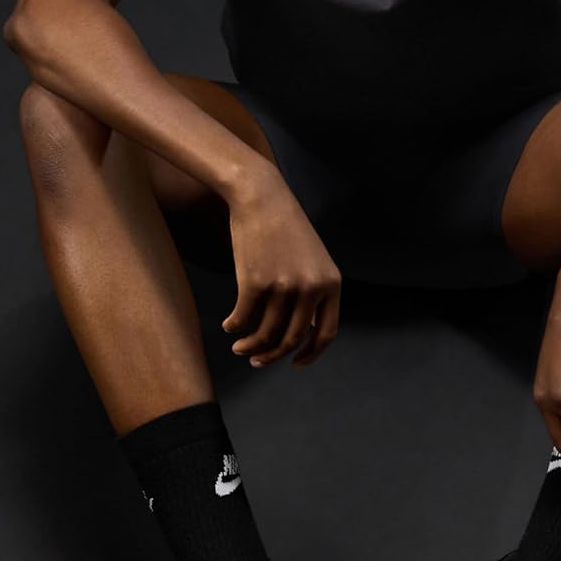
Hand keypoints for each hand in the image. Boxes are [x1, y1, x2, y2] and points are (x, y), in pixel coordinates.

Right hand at [221, 169, 340, 369]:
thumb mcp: (312, 258)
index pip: (326, 333)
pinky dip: (235, 327)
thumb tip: (301, 332)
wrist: (261, 196)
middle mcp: (311, 288)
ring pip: (266, 333)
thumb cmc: (284, 227)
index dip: (310, 354)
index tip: (295, 364)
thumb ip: (314, 292)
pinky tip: (229, 326)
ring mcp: (283, 286)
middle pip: (292, 338)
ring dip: (249, 347)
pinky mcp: (255, 282)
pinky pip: (243, 318)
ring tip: (239, 348)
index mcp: (331, 284)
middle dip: (272, 356)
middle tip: (256, 361)